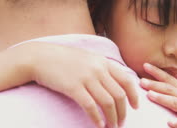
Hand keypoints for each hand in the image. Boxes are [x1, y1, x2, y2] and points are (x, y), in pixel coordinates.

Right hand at [18, 42, 138, 127]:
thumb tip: (116, 82)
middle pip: (119, 94)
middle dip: (123, 112)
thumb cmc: (63, 59)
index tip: (136, 107)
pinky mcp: (73, 87)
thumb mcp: (87, 58)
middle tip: (121, 123)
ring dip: (112, 118)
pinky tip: (99, 125)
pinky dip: (97, 118)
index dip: (134, 95)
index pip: (127, 80)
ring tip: (112, 127)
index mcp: (103, 61)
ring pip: (107, 102)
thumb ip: (102, 67)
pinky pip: (91, 106)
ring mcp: (86, 78)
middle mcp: (98, 69)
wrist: (40, 57)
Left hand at [139, 63, 176, 127]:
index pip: (169, 79)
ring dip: (162, 98)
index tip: (145, 64)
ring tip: (149, 95)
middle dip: (155, 84)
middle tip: (141, 81)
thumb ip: (173, 91)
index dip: (157, 72)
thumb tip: (157, 84)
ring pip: (176, 103)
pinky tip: (169, 122)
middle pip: (169, 89)